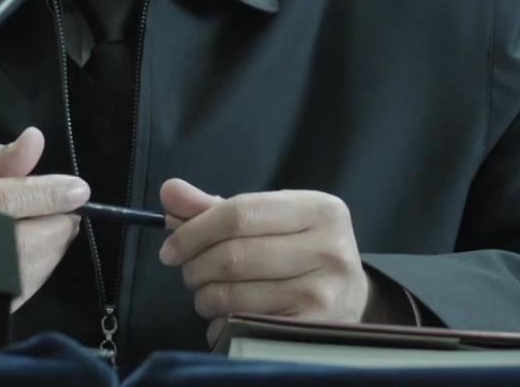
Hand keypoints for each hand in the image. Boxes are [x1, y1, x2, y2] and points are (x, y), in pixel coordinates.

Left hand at [158, 178, 386, 345]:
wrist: (350, 298)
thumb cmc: (300, 252)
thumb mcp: (269, 220)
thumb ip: (215, 207)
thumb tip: (170, 192)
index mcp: (319, 209)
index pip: (239, 213)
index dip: (195, 231)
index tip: (171, 248)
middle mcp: (329, 248)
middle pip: (234, 255)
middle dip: (196, 267)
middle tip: (189, 273)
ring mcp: (323, 291)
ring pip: (234, 294)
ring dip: (205, 298)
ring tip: (207, 295)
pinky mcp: (311, 327)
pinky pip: (244, 324)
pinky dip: (221, 323)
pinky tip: (225, 316)